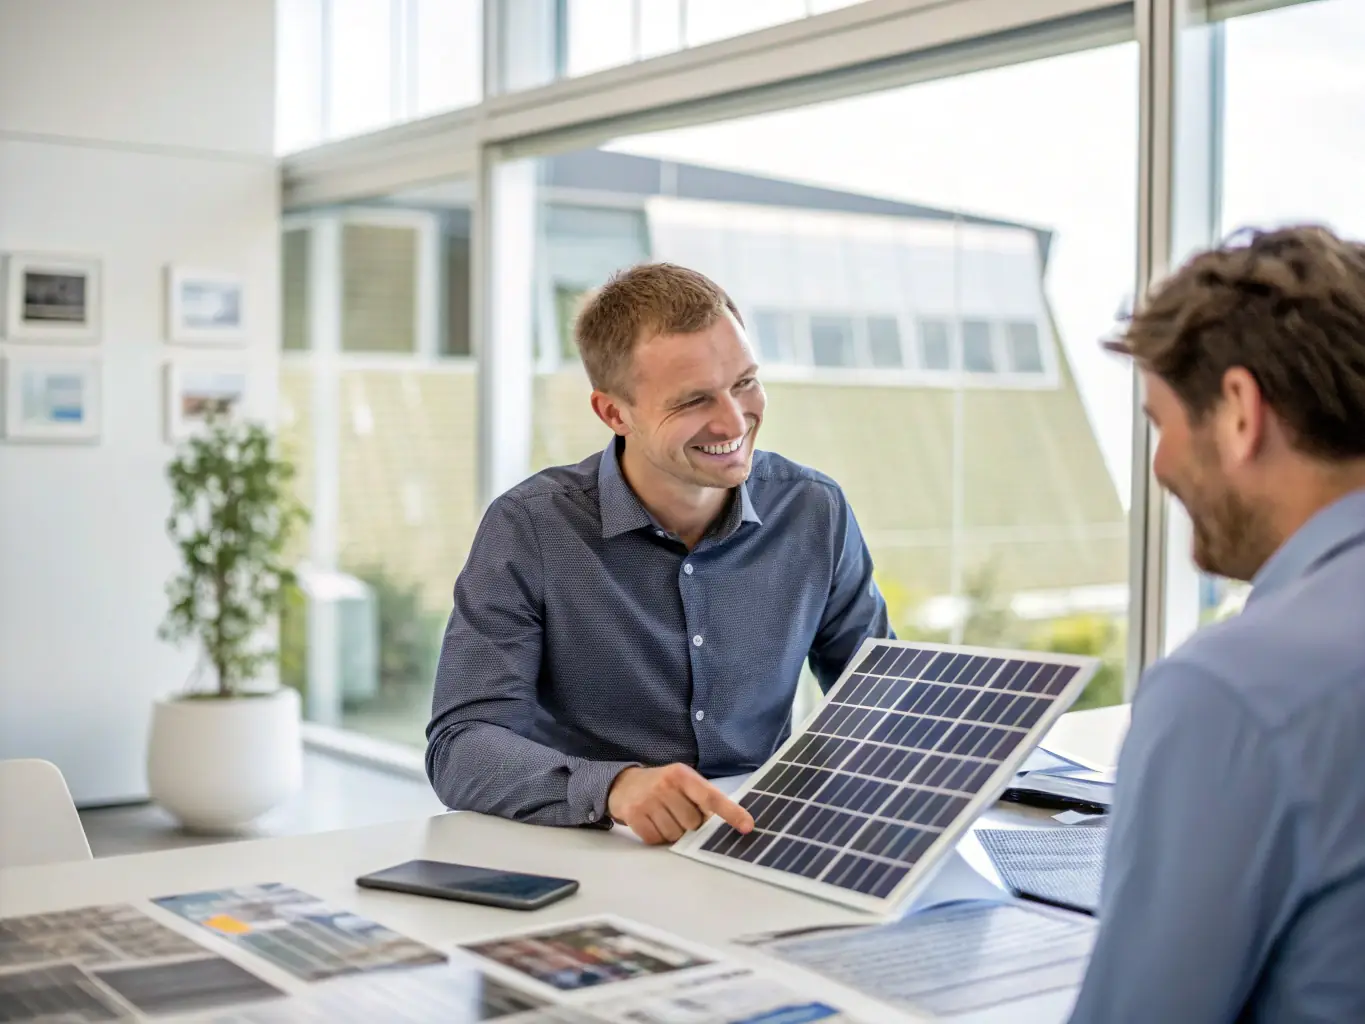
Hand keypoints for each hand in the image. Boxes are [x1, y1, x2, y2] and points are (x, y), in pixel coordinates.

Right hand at [607, 764, 754, 845]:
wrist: (623, 783)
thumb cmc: (662, 786)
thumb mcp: (682, 783)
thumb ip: (702, 798)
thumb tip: (721, 825)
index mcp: (682, 775)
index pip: (711, 797)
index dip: (731, 812)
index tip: (747, 826)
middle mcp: (665, 785)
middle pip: (693, 823)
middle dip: (689, 825)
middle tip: (677, 813)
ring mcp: (648, 800)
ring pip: (675, 834)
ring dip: (672, 832)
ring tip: (663, 816)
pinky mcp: (633, 815)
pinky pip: (656, 840)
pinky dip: (657, 836)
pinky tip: (651, 822)